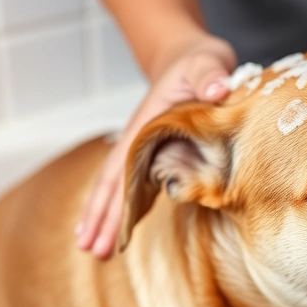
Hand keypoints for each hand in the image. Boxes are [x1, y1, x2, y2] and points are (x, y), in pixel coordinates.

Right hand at [76, 34, 235, 257]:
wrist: (190, 56)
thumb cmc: (199, 62)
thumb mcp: (207, 63)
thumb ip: (211, 75)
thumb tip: (218, 90)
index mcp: (146, 123)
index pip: (123, 166)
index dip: (113, 197)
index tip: (104, 225)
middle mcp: (138, 138)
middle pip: (112, 182)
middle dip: (99, 216)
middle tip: (88, 250)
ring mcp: (143, 148)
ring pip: (117, 188)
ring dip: (105, 218)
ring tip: (93, 250)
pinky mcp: (154, 154)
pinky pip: (134, 186)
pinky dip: (123, 208)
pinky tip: (118, 230)